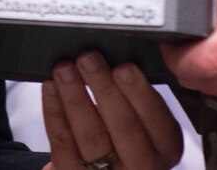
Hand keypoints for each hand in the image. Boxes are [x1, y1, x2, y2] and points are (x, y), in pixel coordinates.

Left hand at [39, 51, 184, 169]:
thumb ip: (140, 97)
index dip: (139, 92)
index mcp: (165, 145)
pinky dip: (55, 112)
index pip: (156, 119)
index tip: (124, 66)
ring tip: (65, 69)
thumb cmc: (130, 137)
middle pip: (124, 127)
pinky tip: (52, 89)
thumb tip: (121, 58)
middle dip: (103, 87)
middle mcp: (142, 164)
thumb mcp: (149, 122)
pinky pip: (63, 145)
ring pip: (91, 136)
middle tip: (89, 59)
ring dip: (75, 97)